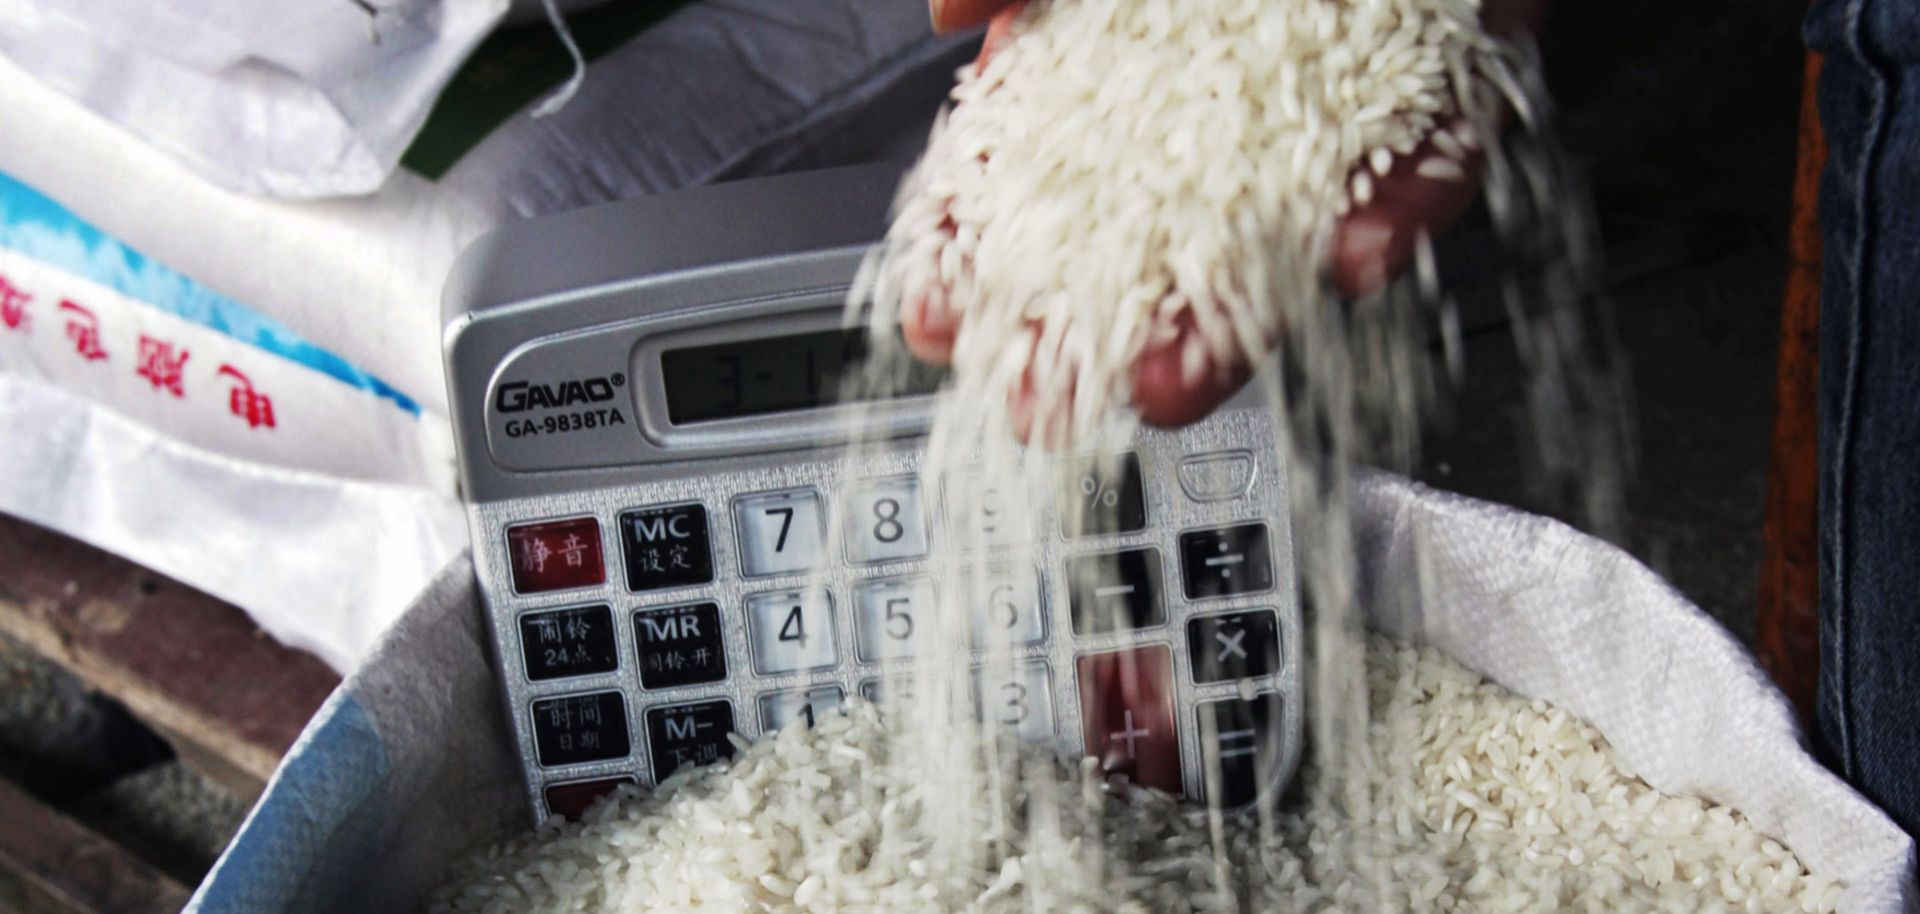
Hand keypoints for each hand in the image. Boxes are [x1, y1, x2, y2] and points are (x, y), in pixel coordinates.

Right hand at [911, 0, 1545, 432]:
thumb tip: (945, 10)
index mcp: (1131, 23)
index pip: (1042, 150)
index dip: (984, 238)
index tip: (939, 317)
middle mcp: (1235, 64)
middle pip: (1159, 216)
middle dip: (1094, 319)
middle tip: (1046, 405)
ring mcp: (1346, 73)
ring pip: (1291, 214)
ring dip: (1236, 308)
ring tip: (1173, 381)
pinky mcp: (1460, 63)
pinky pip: (1437, 148)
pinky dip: (1400, 202)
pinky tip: (1351, 258)